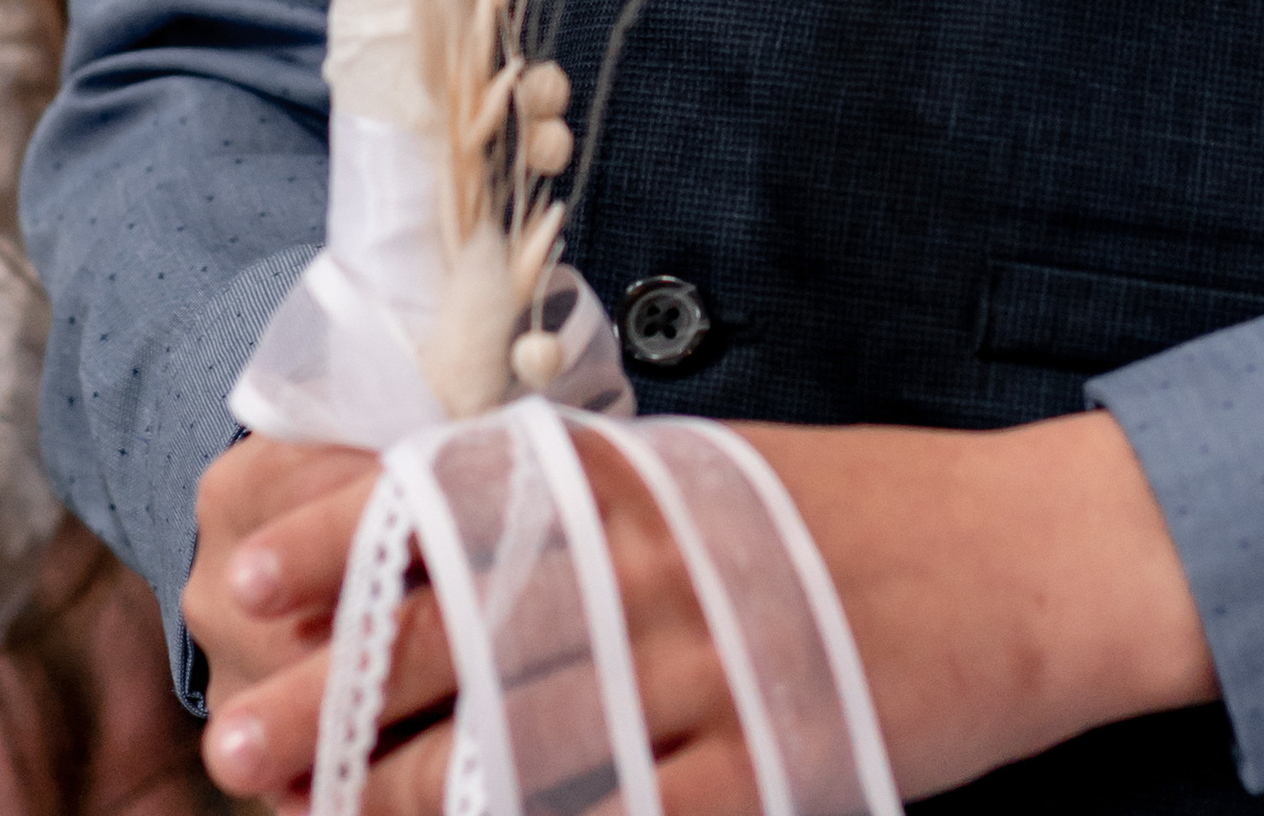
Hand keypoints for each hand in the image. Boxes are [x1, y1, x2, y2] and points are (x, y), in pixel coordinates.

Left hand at [190, 405, 1212, 811]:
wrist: (1026, 557)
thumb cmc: (850, 517)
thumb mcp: (707, 478)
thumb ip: (585, 510)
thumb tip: (428, 543)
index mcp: (638, 478)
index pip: (460, 495)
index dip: (344, 536)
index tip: (243, 577)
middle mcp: (660, 564)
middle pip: (468, 633)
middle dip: (342, 692)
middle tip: (237, 743)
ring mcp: (718, 669)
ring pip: (531, 743)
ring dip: (415, 793)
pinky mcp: (777, 761)